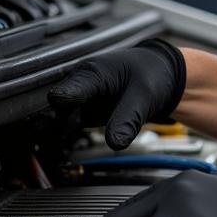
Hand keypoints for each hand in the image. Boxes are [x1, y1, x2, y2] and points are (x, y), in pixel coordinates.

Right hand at [47, 39, 185, 149]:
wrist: (160, 74)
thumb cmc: (151, 75)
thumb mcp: (144, 96)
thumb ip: (129, 119)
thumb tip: (116, 143)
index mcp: (93, 73)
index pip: (66, 92)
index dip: (61, 106)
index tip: (61, 116)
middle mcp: (81, 83)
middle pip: (56, 107)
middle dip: (56, 122)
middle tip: (64, 134)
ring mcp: (80, 96)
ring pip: (58, 117)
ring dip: (59, 130)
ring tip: (66, 138)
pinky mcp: (83, 109)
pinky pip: (68, 124)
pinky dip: (67, 132)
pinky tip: (70, 139)